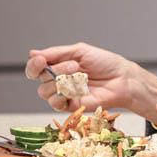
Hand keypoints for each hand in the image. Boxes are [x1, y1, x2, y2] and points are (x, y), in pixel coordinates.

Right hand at [25, 42, 156, 123]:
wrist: (122, 78)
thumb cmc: (105, 63)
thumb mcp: (81, 51)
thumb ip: (57, 53)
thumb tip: (33, 53)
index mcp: (59, 66)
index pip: (36, 67)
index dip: (34, 65)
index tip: (40, 60)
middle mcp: (59, 80)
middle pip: (40, 79)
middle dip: (56, 70)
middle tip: (75, 66)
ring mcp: (64, 94)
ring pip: (44, 92)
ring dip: (59, 82)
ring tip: (79, 76)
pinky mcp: (71, 106)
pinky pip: (55, 104)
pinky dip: (60, 97)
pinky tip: (72, 91)